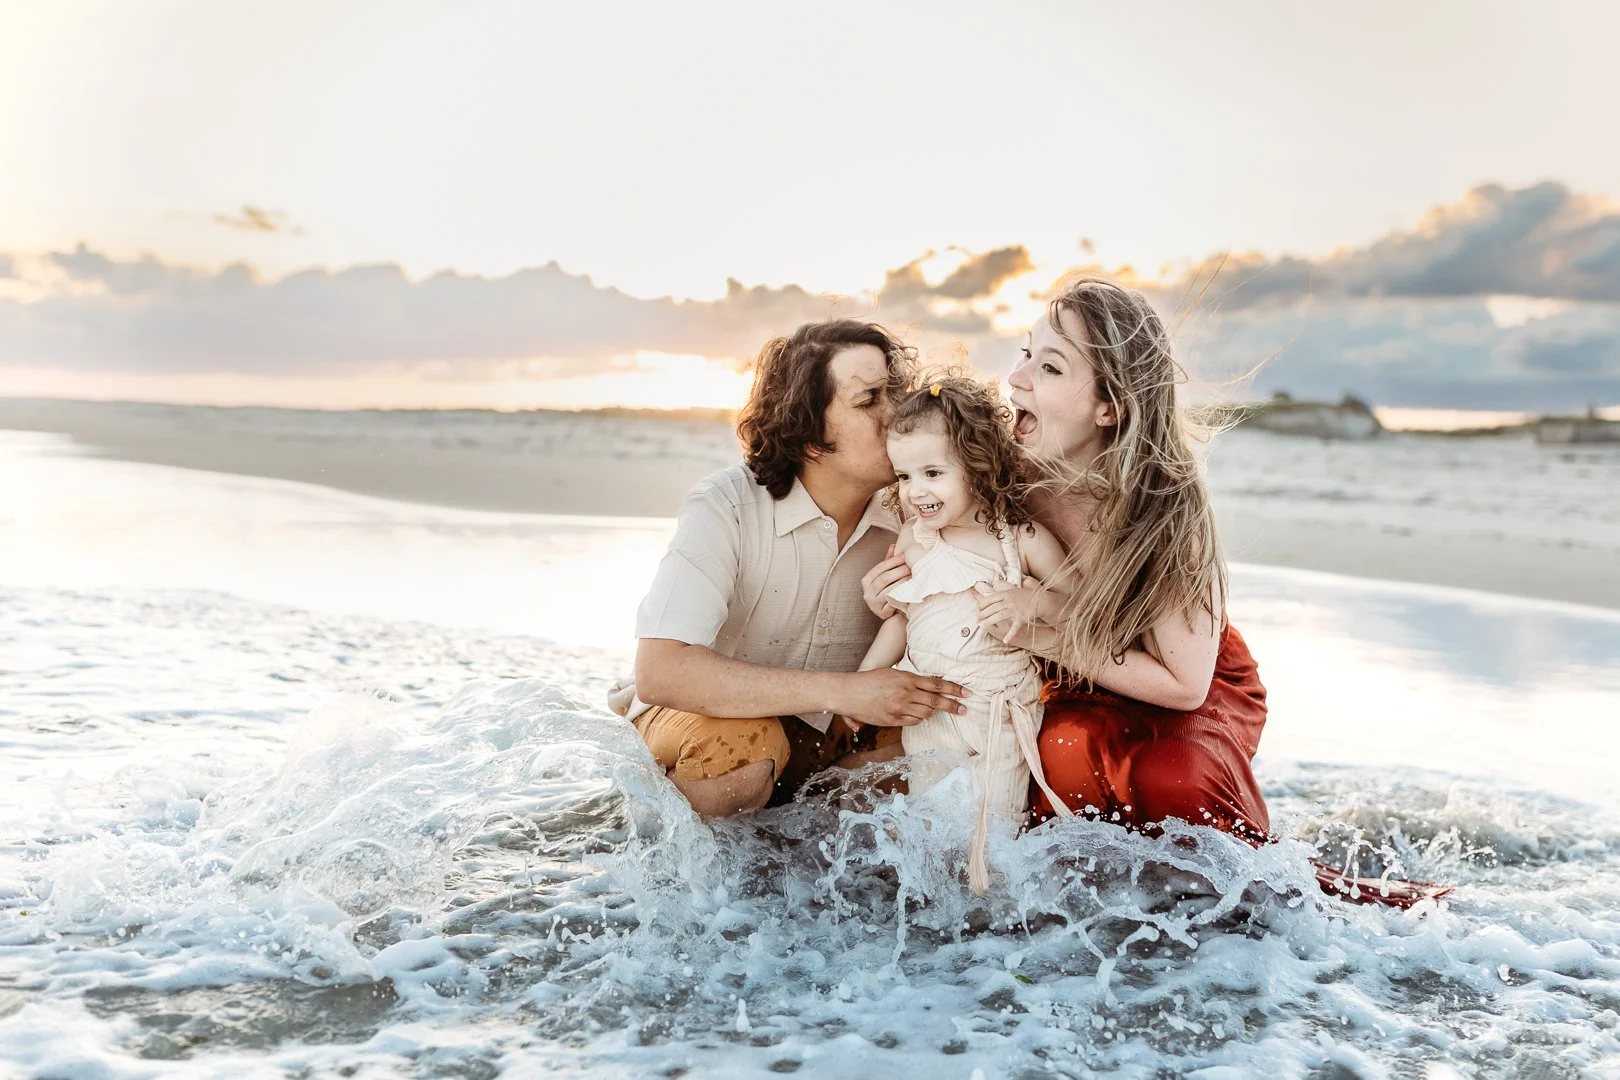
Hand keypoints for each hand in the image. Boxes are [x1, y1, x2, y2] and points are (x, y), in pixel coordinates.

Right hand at [839, 667, 967, 726]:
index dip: (953, 689)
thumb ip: (910, 679)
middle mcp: (906, 693)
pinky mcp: (893, 719)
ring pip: (926, 713)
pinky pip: (913, 721)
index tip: (966, 693)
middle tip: (965, 709)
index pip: (936, 683)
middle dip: (953, 705)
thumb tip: (928, 685)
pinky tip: (917, 715)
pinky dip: (918, 718)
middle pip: (936, 701)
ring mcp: (900, 707)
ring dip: (932, 712)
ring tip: (934, 710)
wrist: (848, 692)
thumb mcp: (892, 673)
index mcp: (907, 678)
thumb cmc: (869, 680)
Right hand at [861, 545, 910, 619]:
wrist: (893, 614)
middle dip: (900, 570)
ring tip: (913, 576)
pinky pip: (893, 601)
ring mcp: (873, 603)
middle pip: (885, 578)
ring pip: (889, 589)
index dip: (893, 560)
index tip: (905, 555)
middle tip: (912, 566)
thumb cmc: (889, 592)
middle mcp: (866, 592)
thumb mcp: (886, 577)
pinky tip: (910, 588)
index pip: (880, 567)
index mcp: (866, 581)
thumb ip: (888, 563)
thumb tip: (893, 546)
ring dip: (903, 581)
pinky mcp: (881, 613)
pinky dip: (902, 594)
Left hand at [974, 579, 1046, 644]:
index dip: (982, 604)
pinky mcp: (1022, 618)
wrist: (1041, 600)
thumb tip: (988, 591)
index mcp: (1006, 594)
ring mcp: (1015, 610)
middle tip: (976, 620)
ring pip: (999, 616)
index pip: (990, 598)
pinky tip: (1005, 640)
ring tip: (981, 627)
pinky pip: (1015, 627)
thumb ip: (1001, 590)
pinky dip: (1010, 634)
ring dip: (989, 621)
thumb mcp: (1013, 590)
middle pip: (993, 608)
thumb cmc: (1027, 595)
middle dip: (983, 614)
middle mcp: (1009, 601)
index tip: (977, 609)